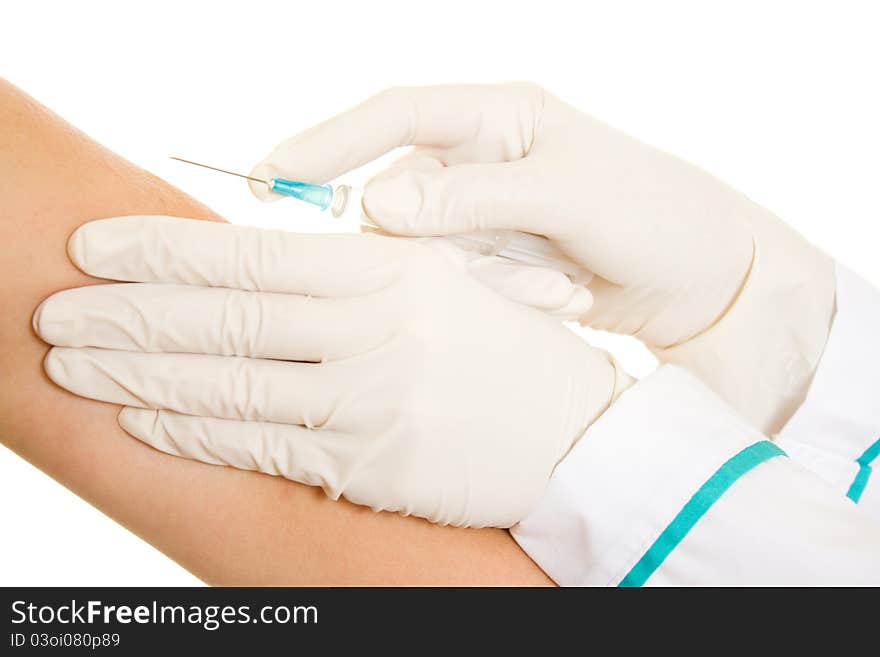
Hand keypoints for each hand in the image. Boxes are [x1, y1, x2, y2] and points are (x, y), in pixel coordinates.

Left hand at [34, 216, 629, 526]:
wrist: (580, 435)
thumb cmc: (508, 351)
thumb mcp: (441, 283)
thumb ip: (354, 275)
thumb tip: (252, 273)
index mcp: (390, 272)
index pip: (250, 257)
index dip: (161, 251)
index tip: (94, 247)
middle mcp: (374, 333)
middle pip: (223, 321)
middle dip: (125, 314)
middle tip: (56, 312)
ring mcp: (371, 405)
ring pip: (227, 386)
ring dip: (139, 376)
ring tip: (76, 364)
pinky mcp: (370, 466)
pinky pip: (261, 447)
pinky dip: (195, 432)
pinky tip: (146, 419)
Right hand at [249, 83, 834, 432]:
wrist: (709, 279)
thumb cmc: (654, 215)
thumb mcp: (568, 195)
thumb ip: (473, 197)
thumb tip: (376, 203)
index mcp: (500, 116)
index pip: (395, 114)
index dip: (326, 142)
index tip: (270, 176)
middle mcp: (483, 160)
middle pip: (402, 197)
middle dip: (433, 245)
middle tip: (508, 271)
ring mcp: (487, 215)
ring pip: (430, 253)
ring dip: (487, 280)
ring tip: (565, 288)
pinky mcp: (497, 262)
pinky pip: (462, 284)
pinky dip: (506, 298)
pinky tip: (568, 297)